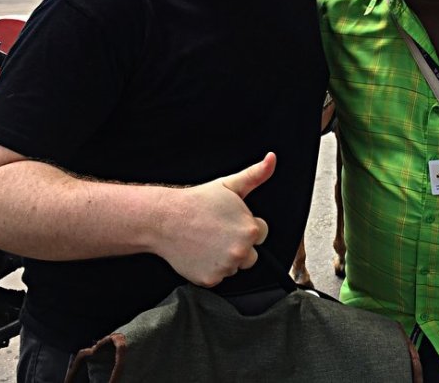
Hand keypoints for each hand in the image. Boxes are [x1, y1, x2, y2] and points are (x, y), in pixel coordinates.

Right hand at [153, 153, 275, 286]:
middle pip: (250, 254)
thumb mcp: (230, 184)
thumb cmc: (198, 201)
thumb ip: (256, 174)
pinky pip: (218, 277)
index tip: (229, 220)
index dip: (245, 225)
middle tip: (217, 231)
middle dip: (238, 244)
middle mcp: (241, 252)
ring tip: (207, 240)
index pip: (261, 234)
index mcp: (250, 230)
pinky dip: (210, 268)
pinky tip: (199, 252)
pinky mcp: (210, 280)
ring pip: (234, 266)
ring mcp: (225, 268)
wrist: (165, 219)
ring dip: (225, 258)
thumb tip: (272, 158)